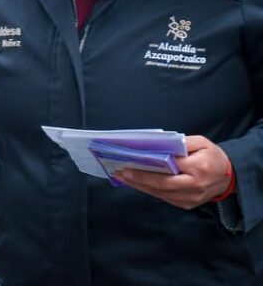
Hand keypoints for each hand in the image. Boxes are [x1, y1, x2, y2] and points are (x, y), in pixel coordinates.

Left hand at [113, 135, 232, 208]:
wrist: (228, 179)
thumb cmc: (213, 157)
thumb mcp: (202, 143)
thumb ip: (182, 143)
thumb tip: (160, 145)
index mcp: (199, 168)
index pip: (170, 165)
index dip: (149, 163)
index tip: (131, 159)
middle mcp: (194, 185)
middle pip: (162, 183)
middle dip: (139, 177)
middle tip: (120, 171)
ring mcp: (190, 198)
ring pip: (160, 193)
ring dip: (139, 185)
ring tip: (123, 177)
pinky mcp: (186, 205)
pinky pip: (163, 198)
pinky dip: (148, 190)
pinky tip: (136, 183)